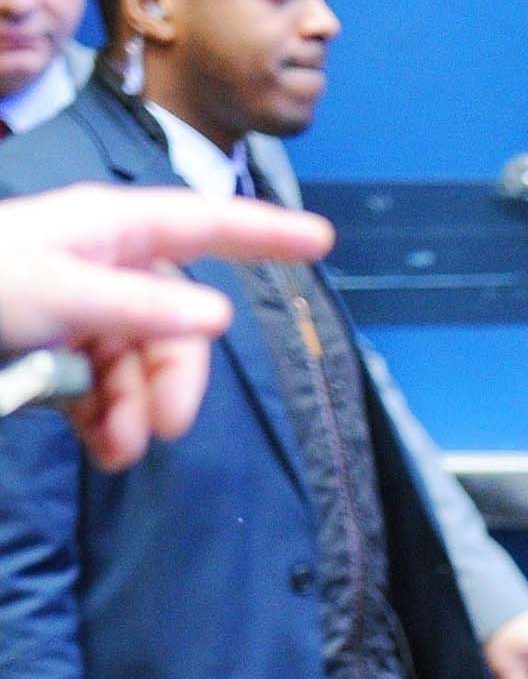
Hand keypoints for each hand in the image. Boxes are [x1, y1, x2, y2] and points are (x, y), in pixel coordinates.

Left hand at [0, 185, 333, 469]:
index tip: (320, 242)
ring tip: (114, 454)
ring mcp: (80, 311)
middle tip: (165, 430)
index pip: (201, 224)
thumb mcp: (56, 292)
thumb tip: (218, 316)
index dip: (260, 233)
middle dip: (173, 379)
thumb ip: (137, 306)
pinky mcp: (56, 354)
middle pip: (173, 322)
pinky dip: (107, 422)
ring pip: (138, 365)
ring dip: (134, 413)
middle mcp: (104, 265)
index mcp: (109, 231)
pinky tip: (98, 448)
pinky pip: (104, 389)